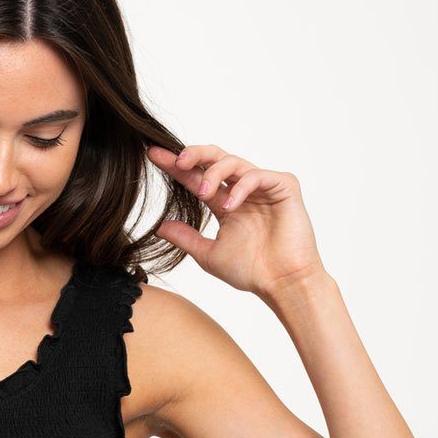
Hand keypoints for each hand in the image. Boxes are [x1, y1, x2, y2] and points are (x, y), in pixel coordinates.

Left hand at [148, 144, 326, 299]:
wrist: (282, 283)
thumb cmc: (251, 271)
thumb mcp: (208, 254)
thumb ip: (185, 238)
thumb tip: (158, 227)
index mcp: (225, 203)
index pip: (197, 178)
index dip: (176, 167)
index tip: (153, 156)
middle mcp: (243, 191)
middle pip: (216, 159)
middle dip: (195, 154)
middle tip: (177, 160)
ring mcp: (263, 186)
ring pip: (234, 162)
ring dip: (214, 172)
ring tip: (202, 192)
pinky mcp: (284, 186)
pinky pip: (257, 175)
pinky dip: (240, 187)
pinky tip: (229, 206)